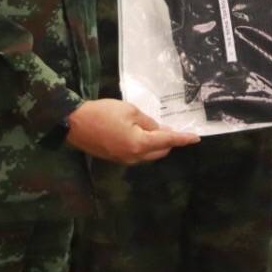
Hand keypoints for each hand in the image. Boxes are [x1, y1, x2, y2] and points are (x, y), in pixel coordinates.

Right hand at [65, 99, 199, 164]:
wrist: (74, 124)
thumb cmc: (103, 113)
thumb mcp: (130, 111)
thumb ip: (148, 122)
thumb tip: (159, 131)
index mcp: (139, 144)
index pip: (168, 141)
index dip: (183, 139)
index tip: (196, 138)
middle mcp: (134, 157)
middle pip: (160, 151)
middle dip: (168, 140)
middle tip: (170, 126)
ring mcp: (124, 160)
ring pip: (149, 154)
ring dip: (156, 144)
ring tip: (155, 128)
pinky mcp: (116, 159)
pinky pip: (138, 154)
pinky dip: (144, 146)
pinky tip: (141, 134)